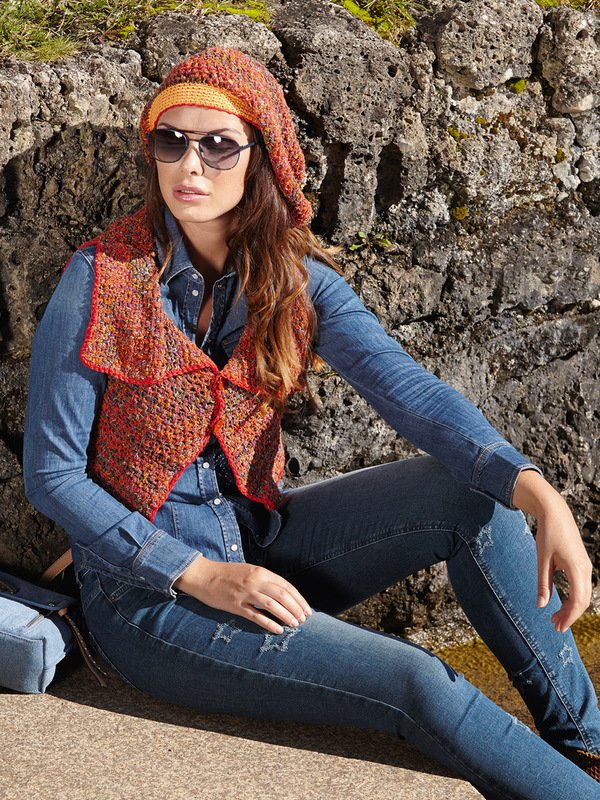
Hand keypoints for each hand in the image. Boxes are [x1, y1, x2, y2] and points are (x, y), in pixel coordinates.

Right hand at [174, 556, 311, 634]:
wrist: (204, 575)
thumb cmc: (227, 574)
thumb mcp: (249, 570)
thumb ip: (265, 579)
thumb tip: (283, 593)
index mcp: (260, 572)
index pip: (286, 586)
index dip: (298, 598)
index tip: (306, 608)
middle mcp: (255, 581)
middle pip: (282, 595)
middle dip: (296, 608)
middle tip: (304, 619)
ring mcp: (245, 593)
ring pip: (272, 606)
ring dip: (286, 616)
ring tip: (295, 624)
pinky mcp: (235, 605)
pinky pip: (255, 616)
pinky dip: (269, 623)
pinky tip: (278, 630)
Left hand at [512, 469, 592, 631]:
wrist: (555, 513)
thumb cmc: (548, 534)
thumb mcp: (542, 560)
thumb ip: (542, 584)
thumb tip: (541, 606)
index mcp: (577, 568)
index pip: (578, 601)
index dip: (569, 617)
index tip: (558, 627)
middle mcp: (586, 569)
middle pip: (583, 600)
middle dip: (570, 615)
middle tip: (554, 626)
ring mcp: (586, 566)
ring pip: (583, 594)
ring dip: (571, 608)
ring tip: (555, 617)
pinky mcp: (582, 563)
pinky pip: (581, 586)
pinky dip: (573, 597)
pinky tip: (561, 603)